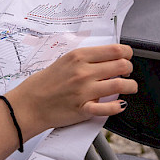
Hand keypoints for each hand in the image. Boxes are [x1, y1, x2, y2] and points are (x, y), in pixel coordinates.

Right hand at [11, 44, 135, 134]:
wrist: (29, 104)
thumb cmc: (43, 83)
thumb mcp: (63, 62)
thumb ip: (84, 60)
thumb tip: (107, 59)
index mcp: (78, 57)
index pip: (114, 50)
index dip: (126, 53)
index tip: (126, 57)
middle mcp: (83, 72)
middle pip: (122, 66)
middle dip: (129, 69)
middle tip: (126, 72)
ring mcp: (85, 91)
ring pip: (121, 85)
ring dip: (131, 86)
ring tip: (129, 87)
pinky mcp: (84, 109)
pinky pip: (110, 108)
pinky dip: (118, 106)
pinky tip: (120, 104)